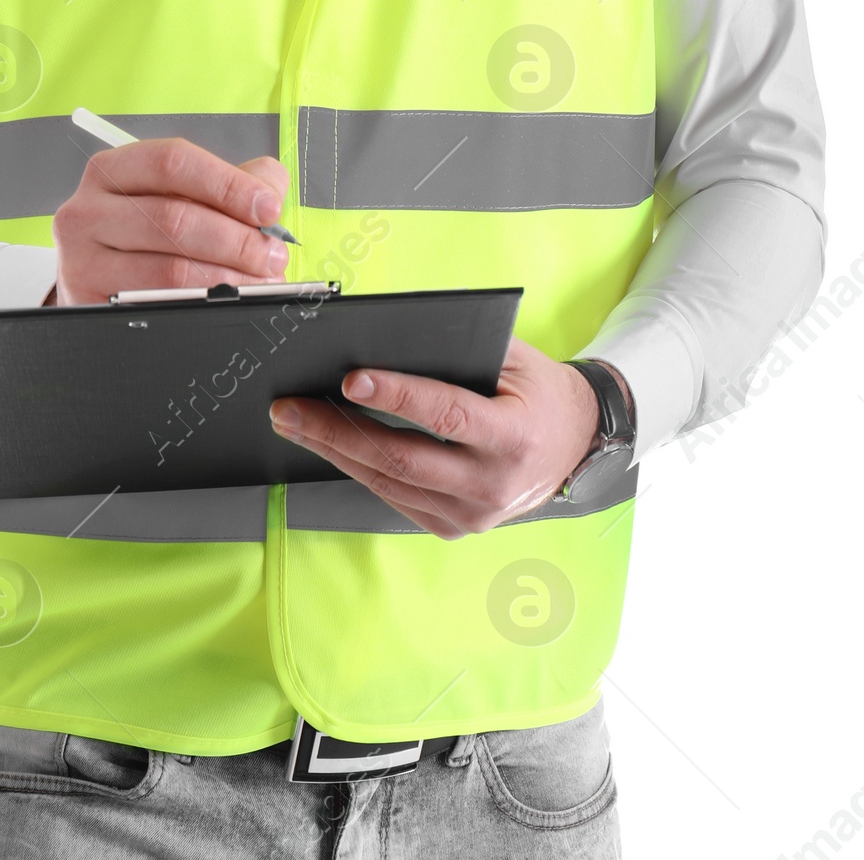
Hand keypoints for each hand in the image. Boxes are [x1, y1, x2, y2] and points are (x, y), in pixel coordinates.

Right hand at [50, 139, 290, 306]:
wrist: (94, 280)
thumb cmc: (144, 233)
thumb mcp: (179, 196)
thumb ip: (229, 182)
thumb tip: (270, 187)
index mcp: (113, 169)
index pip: (172, 162)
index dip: (228, 184)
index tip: (268, 207)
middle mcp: (89, 210)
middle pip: (174, 218)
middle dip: (237, 239)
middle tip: (273, 254)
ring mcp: (83, 261)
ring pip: (169, 270)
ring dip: (228, 278)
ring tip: (259, 281)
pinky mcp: (90, 305)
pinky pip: (156, 307)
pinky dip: (202, 305)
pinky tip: (225, 301)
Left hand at [269, 340, 623, 538]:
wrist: (574, 446)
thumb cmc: (537, 391)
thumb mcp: (514, 358)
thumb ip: (461, 347)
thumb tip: (385, 335)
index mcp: (513, 436)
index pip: (446, 415)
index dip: (397, 395)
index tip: (349, 378)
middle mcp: (492, 484)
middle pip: (401, 458)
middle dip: (337, 430)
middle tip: (289, 407)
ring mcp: (471, 515)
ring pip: (388, 482)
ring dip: (334, 451)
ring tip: (294, 421)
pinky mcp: (453, 527)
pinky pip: (394, 498)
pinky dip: (357, 469)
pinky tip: (328, 445)